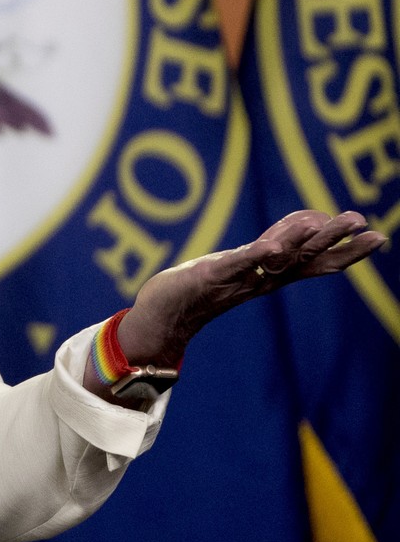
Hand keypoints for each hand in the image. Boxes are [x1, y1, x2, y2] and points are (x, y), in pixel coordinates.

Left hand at [120, 210, 387, 366]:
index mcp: (271, 277)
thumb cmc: (202, 289)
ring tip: (328, 224)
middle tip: (369, 227)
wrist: (163, 317)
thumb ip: (268, 249)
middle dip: (337, 243)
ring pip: (276, 260)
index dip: (347, 251)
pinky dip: (254, 257)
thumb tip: (300, 225)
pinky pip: (236, 266)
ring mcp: (236, 279)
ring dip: (302, 242)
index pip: (316, 262)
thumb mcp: (240, 265)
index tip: (378, 235)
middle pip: (305, 259)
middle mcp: (260, 280)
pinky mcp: (209, 276)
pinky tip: (272, 247)